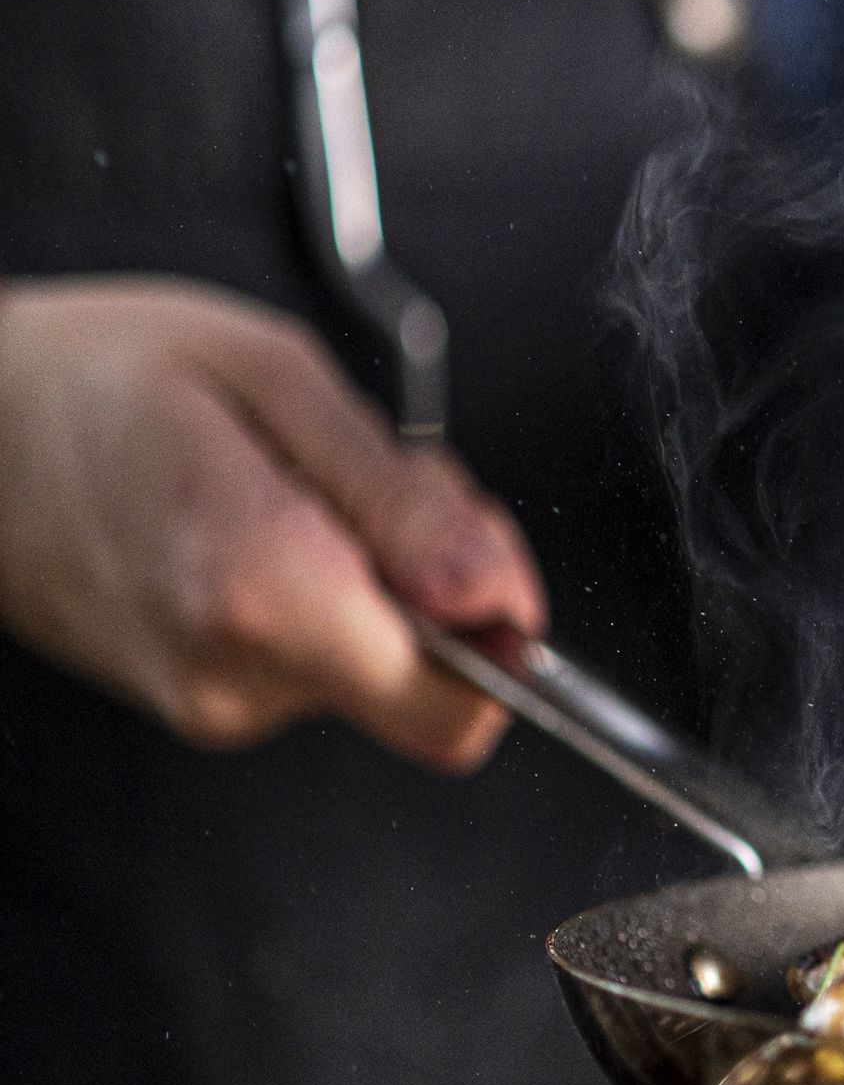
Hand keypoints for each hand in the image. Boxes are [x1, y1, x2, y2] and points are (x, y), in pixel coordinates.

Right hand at [0, 277, 542, 769]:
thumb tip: (493, 596)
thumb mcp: (276, 379)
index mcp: (260, 592)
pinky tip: (270, 513)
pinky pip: (326, 657)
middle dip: (445, 574)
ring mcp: (214, 699)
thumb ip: (400, 499)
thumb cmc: (99, 379)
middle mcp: (236, 674)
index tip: (474, 541)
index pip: (457, 705)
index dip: (504, 627)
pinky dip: (335, 585)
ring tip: (296, 479)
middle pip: (434, 678)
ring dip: (385, 570)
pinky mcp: (206, 696)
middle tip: (372, 473)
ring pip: (385, 662)